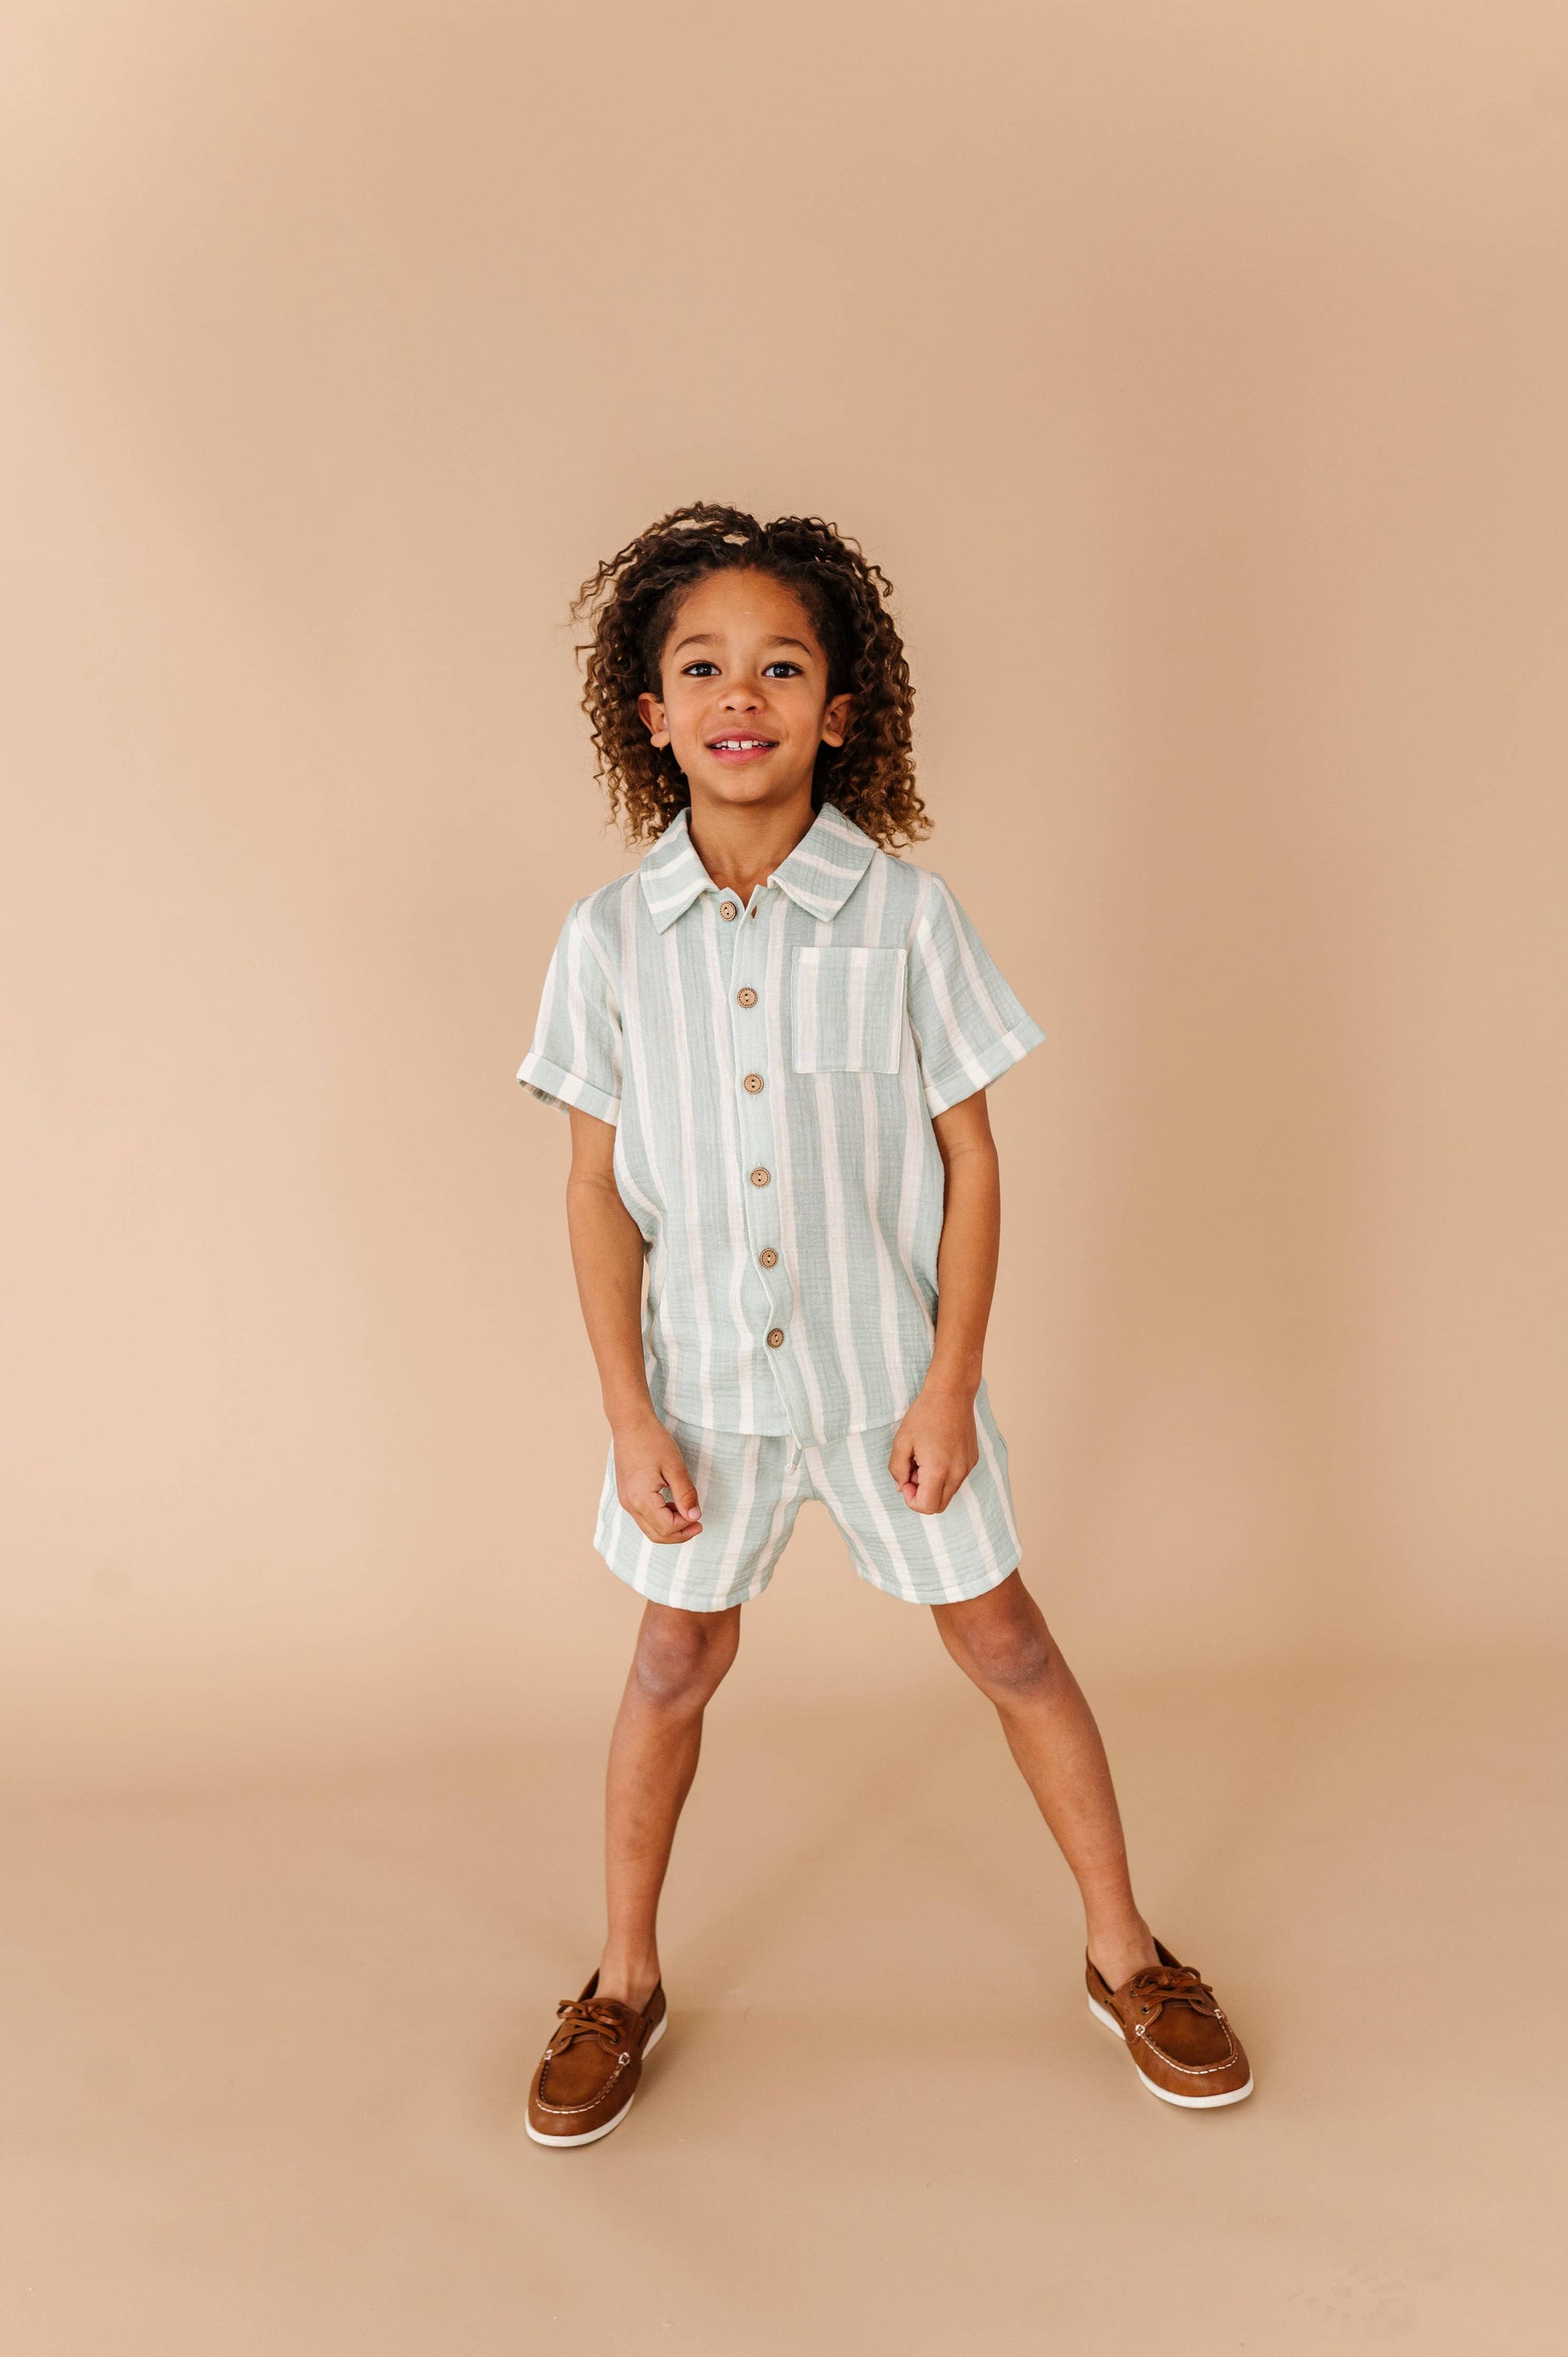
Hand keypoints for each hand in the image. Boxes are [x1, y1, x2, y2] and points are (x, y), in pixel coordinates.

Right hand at [611, 1413, 703, 1543]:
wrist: (630, 1424)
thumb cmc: (653, 1441)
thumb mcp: (675, 1467)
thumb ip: (685, 1494)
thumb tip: (694, 1517)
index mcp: (641, 1499)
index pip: (666, 1527)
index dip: (686, 1526)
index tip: (700, 1516)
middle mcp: (630, 1504)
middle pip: (656, 1535)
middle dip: (679, 1534)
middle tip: (698, 1525)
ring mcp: (626, 1500)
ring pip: (649, 1528)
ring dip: (670, 1526)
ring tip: (687, 1513)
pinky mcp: (627, 1495)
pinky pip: (644, 1516)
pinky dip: (660, 1517)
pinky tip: (673, 1504)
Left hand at [888, 1383, 978, 1514]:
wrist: (951, 1393)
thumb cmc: (924, 1414)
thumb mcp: (901, 1441)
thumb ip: (897, 1469)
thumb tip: (901, 1486)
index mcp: (938, 1470)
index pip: (926, 1507)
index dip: (911, 1499)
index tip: (906, 1479)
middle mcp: (957, 1473)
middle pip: (939, 1506)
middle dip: (922, 1495)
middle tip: (913, 1470)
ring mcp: (967, 1467)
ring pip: (948, 1493)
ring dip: (933, 1485)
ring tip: (924, 1459)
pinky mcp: (972, 1460)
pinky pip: (956, 1480)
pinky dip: (944, 1476)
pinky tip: (937, 1452)